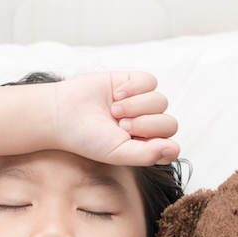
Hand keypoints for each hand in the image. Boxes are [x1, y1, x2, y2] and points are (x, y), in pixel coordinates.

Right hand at [51, 72, 179, 165]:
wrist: (63, 113)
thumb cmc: (87, 138)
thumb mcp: (117, 153)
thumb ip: (147, 155)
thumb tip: (174, 149)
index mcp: (145, 147)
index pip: (171, 147)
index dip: (157, 143)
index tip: (133, 141)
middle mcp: (147, 126)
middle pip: (169, 124)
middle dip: (144, 124)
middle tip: (119, 125)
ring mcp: (142, 104)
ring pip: (161, 101)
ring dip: (136, 105)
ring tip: (114, 109)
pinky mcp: (134, 82)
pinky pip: (151, 81)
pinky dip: (134, 87)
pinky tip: (116, 94)